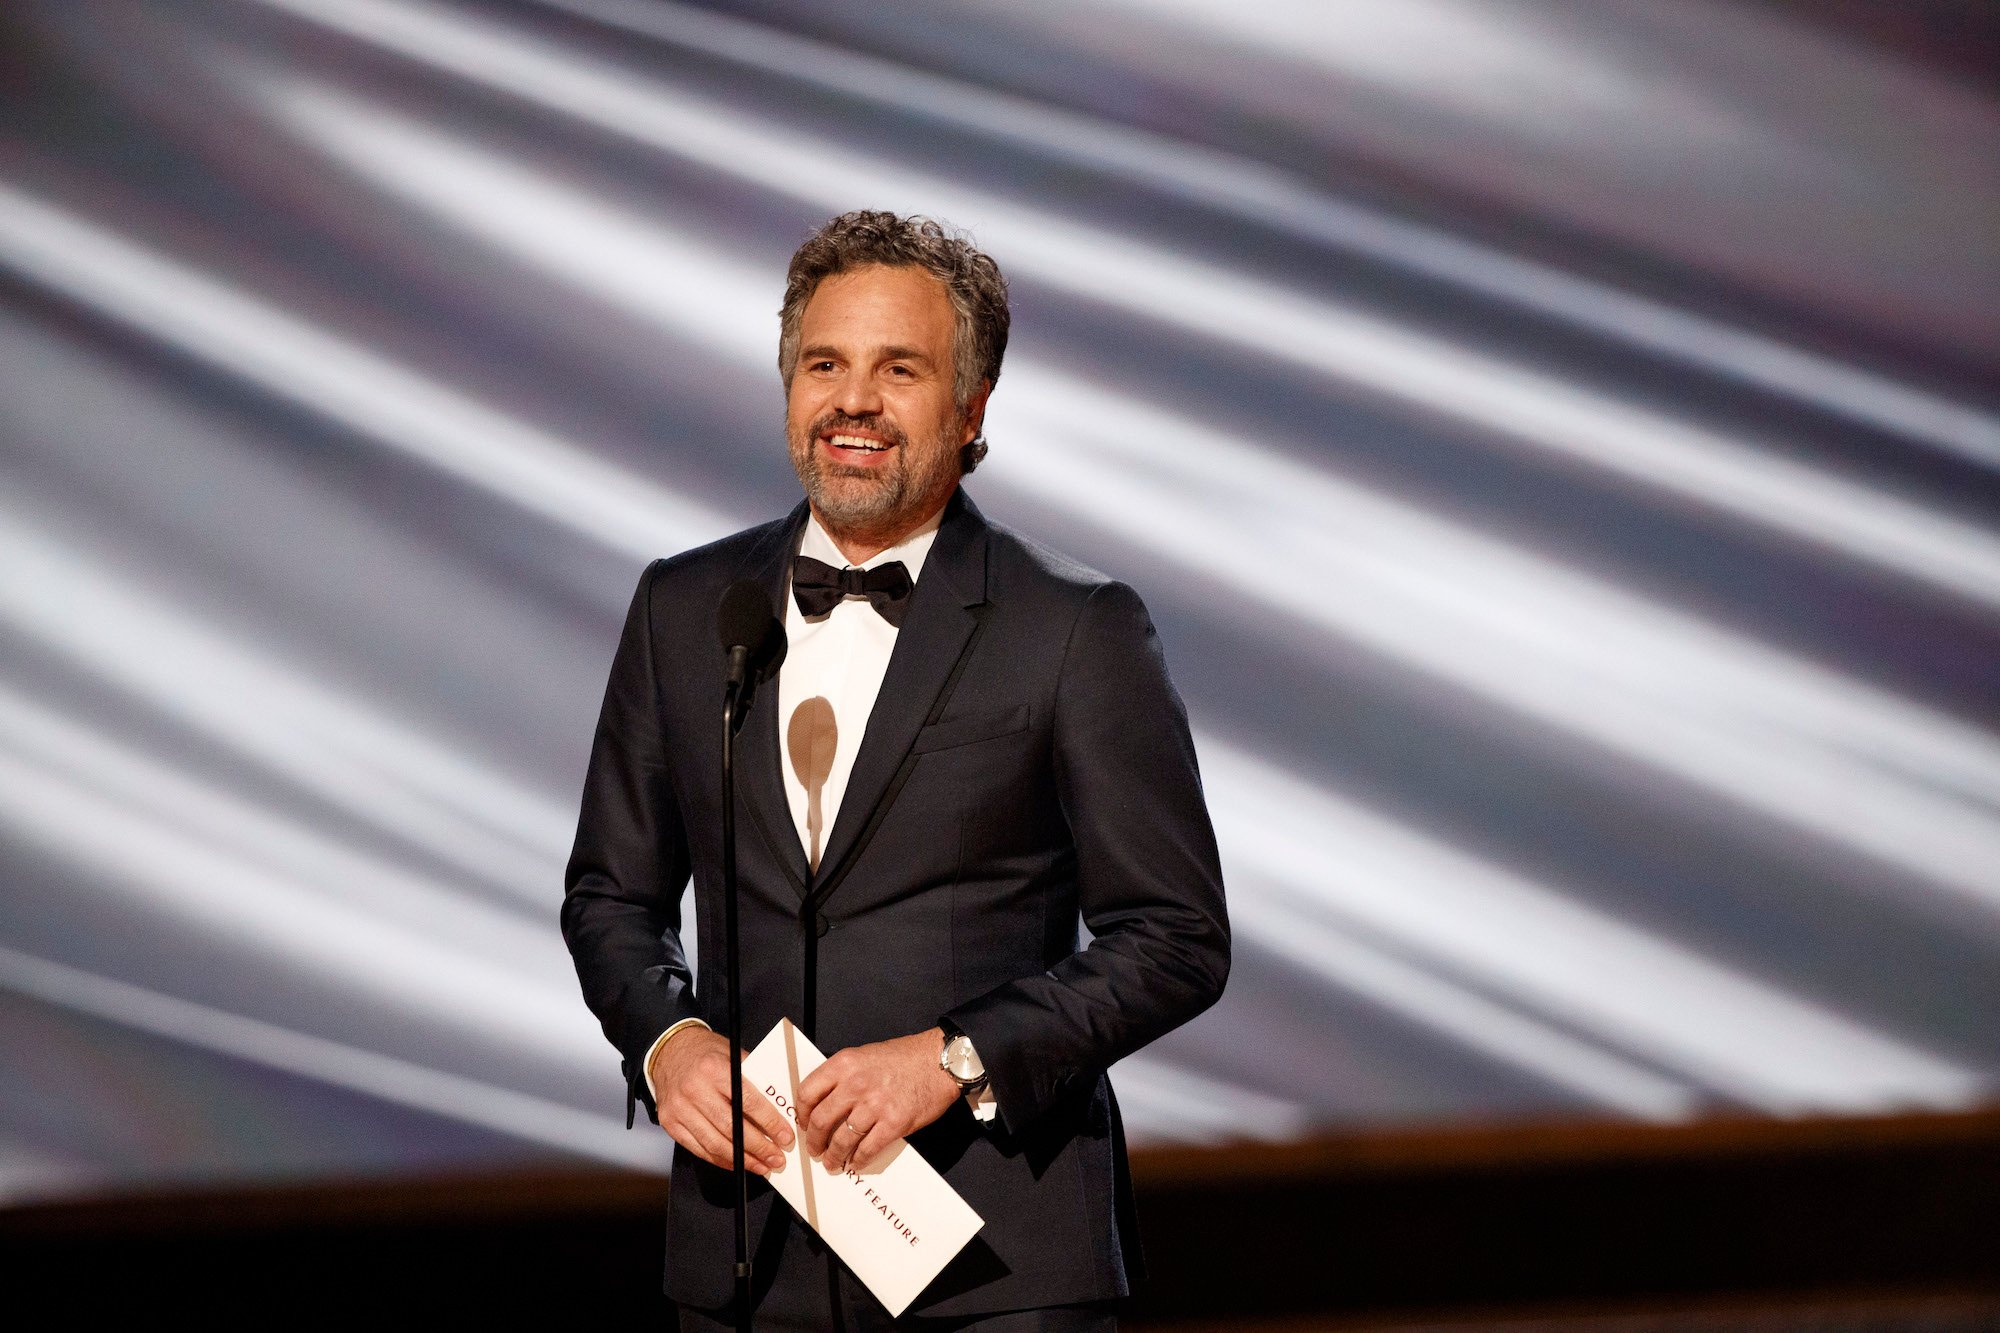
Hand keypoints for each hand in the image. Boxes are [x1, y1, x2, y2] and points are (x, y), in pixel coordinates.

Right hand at [647, 1025, 793, 1174]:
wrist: (668, 1051)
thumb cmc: (705, 1053)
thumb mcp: (732, 1054)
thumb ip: (754, 1079)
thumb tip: (780, 1108)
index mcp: (714, 1069)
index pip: (748, 1101)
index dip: (769, 1123)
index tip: (785, 1136)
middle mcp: (694, 1089)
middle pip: (732, 1128)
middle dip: (759, 1147)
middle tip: (776, 1157)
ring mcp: (679, 1109)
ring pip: (715, 1143)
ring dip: (742, 1159)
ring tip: (761, 1165)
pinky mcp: (670, 1123)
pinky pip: (698, 1148)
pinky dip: (720, 1159)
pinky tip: (737, 1162)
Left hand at [795, 1027, 958, 1173]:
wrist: (939, 1061)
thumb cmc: (905, 1057)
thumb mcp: (865, 1055)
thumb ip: (843, 1076)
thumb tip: (825, 1102)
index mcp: (844, 1064)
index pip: (807, 1092)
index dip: (801, 1114)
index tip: (804, 1124)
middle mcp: (855, 1084)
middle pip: (820, 1121)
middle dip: (814, 1141)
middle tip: (815, 1149)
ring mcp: (875, 1105)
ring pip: (842, 1139)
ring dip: (834, 1156)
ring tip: (833, 1162)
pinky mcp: (894, 1122)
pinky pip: (867, 1149)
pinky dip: (859, 1160)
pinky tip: (857, 1162)